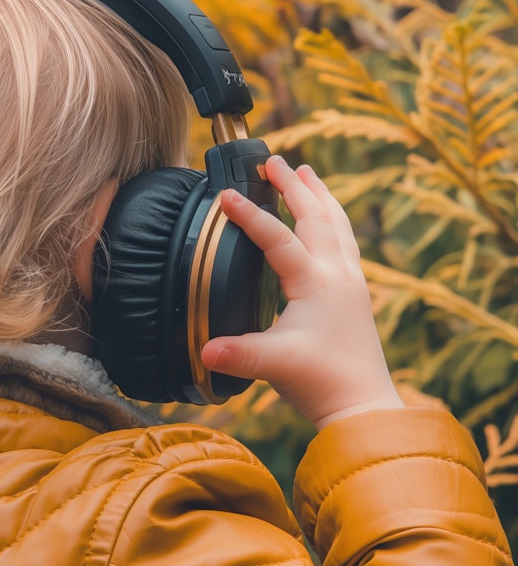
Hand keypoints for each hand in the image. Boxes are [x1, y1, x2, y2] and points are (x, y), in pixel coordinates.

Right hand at [201, 155, 402, 429]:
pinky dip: (334, 220)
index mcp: (316, 283)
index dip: (250, 216)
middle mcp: (338, 274)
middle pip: (316, 217)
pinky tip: (329, 222)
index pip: (279, 239)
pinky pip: (346, 242)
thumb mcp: (273, 364)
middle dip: (294, 186)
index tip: (225, 193)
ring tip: (308, 173)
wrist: (363, 405)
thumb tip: (202, 350)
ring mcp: (352, 282)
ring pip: (338, 225)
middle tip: (274, 161)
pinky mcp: (357, 295)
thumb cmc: (321, 382)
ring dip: (320, 196)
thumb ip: (237, 353)